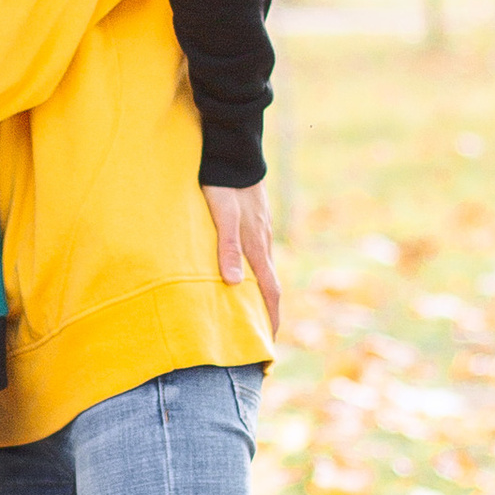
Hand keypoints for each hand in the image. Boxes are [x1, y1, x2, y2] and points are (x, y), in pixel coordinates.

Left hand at [203, 180, 280, 330]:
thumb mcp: (222, 215)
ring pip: (264, 269)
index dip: (271, 319)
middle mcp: (263, 242)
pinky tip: (244, 273)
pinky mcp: (256, 221)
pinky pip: (258, 254)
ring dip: (262, 293)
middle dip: (268, 312)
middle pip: (270, 285)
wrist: (235, 151)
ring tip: (251, 311)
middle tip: (260, 336)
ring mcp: (261, 231)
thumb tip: (234, 284)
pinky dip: (256, 272)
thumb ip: (226, 248)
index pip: (270, 292)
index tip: (269, 344)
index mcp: (257, 246)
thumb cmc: (224, 184)